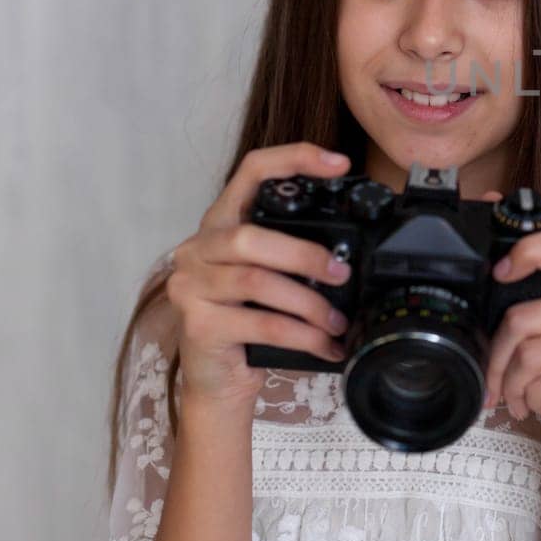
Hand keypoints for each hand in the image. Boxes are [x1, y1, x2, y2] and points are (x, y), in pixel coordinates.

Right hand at [163, 142, 355, 410]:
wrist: (218, 381)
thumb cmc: (249, 322)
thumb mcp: (269, 277)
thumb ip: (290, 252)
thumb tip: (350, 253)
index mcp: (220, 224)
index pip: (251, 171)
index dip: (293, 159)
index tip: (338, 163)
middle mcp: (197, 249)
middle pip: (251, 236)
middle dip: (305, 255)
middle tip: (341, 273)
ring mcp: (190, 287)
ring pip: (257, 282)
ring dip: (309, 303)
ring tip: (338, 321)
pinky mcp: (197, 326)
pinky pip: (262, 323)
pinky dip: (303, 335)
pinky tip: (326, 344)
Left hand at [479, 204, 540, 472]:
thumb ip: (540, 305)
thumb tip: (494, 277)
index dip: (533, 250)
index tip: (503, 273)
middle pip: (527, 315)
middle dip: (498, 354)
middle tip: (497, 376)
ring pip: (529, 354)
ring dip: (513, 384)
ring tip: (522, 395)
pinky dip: (530, 402)